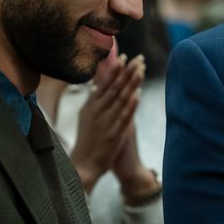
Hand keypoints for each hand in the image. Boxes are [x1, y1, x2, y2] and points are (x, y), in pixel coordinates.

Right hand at [69, 43, 142, 189]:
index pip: (104, 83)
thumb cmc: (86, 141)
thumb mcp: (86, 117)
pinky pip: (123, 117)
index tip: (125, 57)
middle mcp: (97, 111)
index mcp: (90, 106)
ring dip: (131, 83)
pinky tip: (137, 95)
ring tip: (141, 70)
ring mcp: (105, 122)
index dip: (115, 70)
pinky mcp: (113, 134)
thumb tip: (99, 86)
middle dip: (127, 72)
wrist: (82, 166)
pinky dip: (130, 105)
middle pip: (114, 87)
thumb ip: (94, 102)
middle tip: (138, 58)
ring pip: (120, 99)